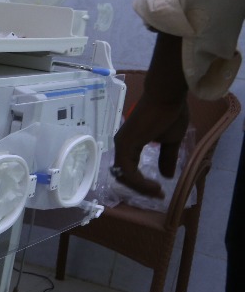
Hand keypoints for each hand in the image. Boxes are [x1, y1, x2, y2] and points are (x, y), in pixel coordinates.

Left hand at [112, 31, 190, 198]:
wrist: (167, 97)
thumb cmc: (169, 114)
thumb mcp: (170, 141)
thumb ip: (166, 158)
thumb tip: (167, 176)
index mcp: (129, 144)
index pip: (128, 170)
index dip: (141, 183)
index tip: (159, 191)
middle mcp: (121, 145)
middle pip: (123, 175)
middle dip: (139, 188)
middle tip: (156, 195)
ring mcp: (121, 145)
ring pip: (124, 176)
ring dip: (140, 187)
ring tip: (156, 192)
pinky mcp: (125, 145)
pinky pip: (128, 171)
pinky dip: (139, 182)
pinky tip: (154, 185)